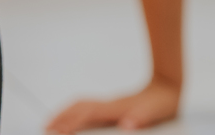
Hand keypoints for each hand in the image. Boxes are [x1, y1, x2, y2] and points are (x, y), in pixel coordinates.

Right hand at [45, 76, 180, 132]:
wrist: (170, 85)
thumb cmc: (164, 102)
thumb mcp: (156, 112)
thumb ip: (141, 118)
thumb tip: (127, 125)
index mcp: (116, 108)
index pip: (87, 115)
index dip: (70, 124)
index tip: (56, 132)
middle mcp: (109, 105)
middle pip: (78, 107)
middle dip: (60, 117)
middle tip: (45, 128)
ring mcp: (110, 104)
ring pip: (81, 105)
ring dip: (65, 113)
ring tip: (51, 125)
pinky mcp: (113, 106)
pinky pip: (88, 107)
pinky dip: (75, 113)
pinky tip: (74, 122)